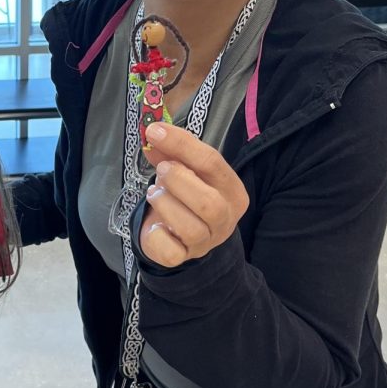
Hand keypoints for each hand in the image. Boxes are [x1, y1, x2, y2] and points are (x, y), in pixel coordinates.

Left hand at [137, 122, 248, 267]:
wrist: (179, 233)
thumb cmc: (186, 195)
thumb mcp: (184, 169)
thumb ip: (171, 152)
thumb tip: (153, 133)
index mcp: (233, 191)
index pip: (213, 163)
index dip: (181, 144)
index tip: (154, 131)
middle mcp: (226, 218)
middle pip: (209, 203)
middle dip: (178, 181)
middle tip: (161, 170)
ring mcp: (206, 241)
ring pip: (191, 228)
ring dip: (166, 204)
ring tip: (155, 193)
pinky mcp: (184, 257)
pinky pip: (171, 252)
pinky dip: (157, 235)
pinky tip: (155, 224)